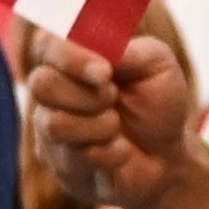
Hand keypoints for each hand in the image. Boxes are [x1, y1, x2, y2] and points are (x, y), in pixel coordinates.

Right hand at [21, 31, 198, 208]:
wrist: (167, 155)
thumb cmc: (157, 103)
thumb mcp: (158, 66)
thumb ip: (132, 50)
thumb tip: (104, 49)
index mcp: (73, 58)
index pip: (48, 45)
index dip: (70, 57)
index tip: (105, 72)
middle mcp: (53, 91)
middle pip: (41, 84)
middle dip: (88, 95)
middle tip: (114, 98)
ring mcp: (50, 129)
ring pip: (55, 124)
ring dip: (100, 126)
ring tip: (118, 126)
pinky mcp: (59, 164)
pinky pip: (72, 158)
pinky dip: (109, 154)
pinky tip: (122, 152)